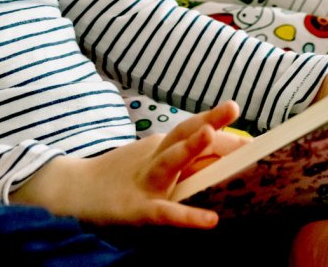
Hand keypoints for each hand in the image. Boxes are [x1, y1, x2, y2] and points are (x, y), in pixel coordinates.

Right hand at [10, 101, 247, 227]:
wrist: (75, 192)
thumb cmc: (123, 178)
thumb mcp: (155, 162)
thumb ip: (188, 159)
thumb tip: (228, 155)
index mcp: (162, 145)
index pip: (193, 129)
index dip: (220, 126)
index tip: (252, 131)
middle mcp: (155, 157)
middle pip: (184, 133)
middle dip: (210, 121)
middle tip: (234, 108)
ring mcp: (145, 181)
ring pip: (170, 161)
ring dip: (188, 147)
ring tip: (209, 135)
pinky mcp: (137, 209)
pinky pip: (166, 212)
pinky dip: (187, 216)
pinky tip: (210, 220)